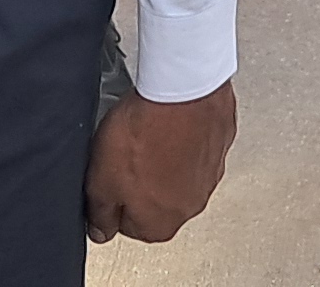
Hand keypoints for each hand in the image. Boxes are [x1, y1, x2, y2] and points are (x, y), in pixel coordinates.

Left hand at [85, 83, 234, 244]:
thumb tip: (100, 231)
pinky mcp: (219, 145)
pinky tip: (165, 120)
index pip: (127, 225)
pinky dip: (182, 137)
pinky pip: (195, 147)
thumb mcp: (100, 181)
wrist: (181, 88)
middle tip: (126, 154)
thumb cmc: (143, 132)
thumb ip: (100, 213)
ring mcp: (209, 175)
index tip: (107, 177)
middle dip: (139, 180)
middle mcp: (190, 207)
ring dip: (162, 158)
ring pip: (177, 174)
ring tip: (145, 132)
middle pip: (154, 201)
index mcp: (159, 225)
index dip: (111, 198)